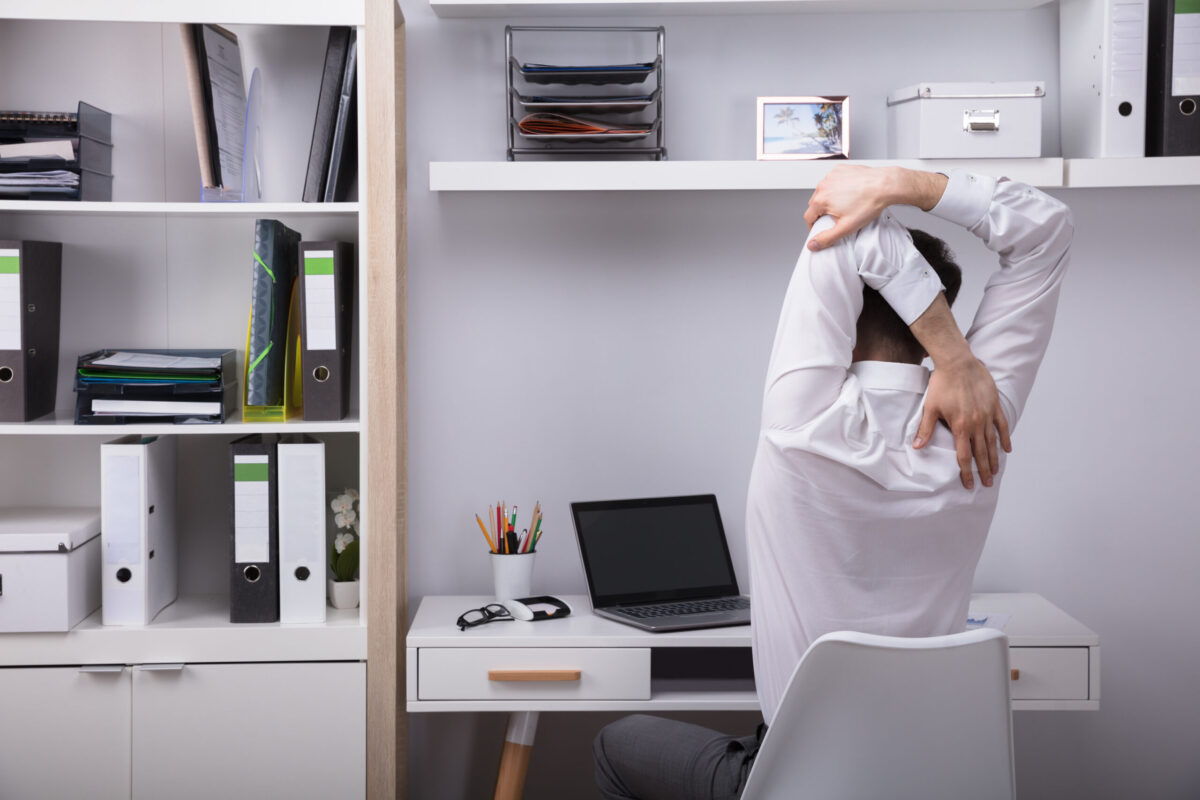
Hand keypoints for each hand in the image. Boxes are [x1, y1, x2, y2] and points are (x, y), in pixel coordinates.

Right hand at [803, 165, 898, 250]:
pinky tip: (850, 192)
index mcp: (820, 200)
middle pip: (815, 204)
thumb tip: (813, 244)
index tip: (822, 228)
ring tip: (846, 203)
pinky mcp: (840, 169)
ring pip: (824, 191)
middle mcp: (823, 185)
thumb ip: (826, 238)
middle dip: (823, 212)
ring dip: (830, 198)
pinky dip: (838, 187)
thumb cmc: (869, 203)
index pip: (808, 217)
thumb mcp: (846, 227)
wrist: (884, 185)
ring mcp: (831, 175)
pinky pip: (833, 180)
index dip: (814, 226)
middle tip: (838, 217)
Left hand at [915, 355, 1012, 489]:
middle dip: (983, 471)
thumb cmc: (941, 384)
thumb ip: (925, 429)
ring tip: (995, 472)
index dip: (966, 472)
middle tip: (987, 484)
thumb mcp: (930, 408)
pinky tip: (1007, 449)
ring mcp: (987, 415)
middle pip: (981, 453)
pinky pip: (1002, 425)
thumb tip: (917, 447)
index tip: (968, 485)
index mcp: (960, 427)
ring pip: (992, 442)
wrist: (957, 363)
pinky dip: (1005, 438)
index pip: (964, 456)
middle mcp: (976, 424)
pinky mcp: (994, 405)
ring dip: (994, 458)